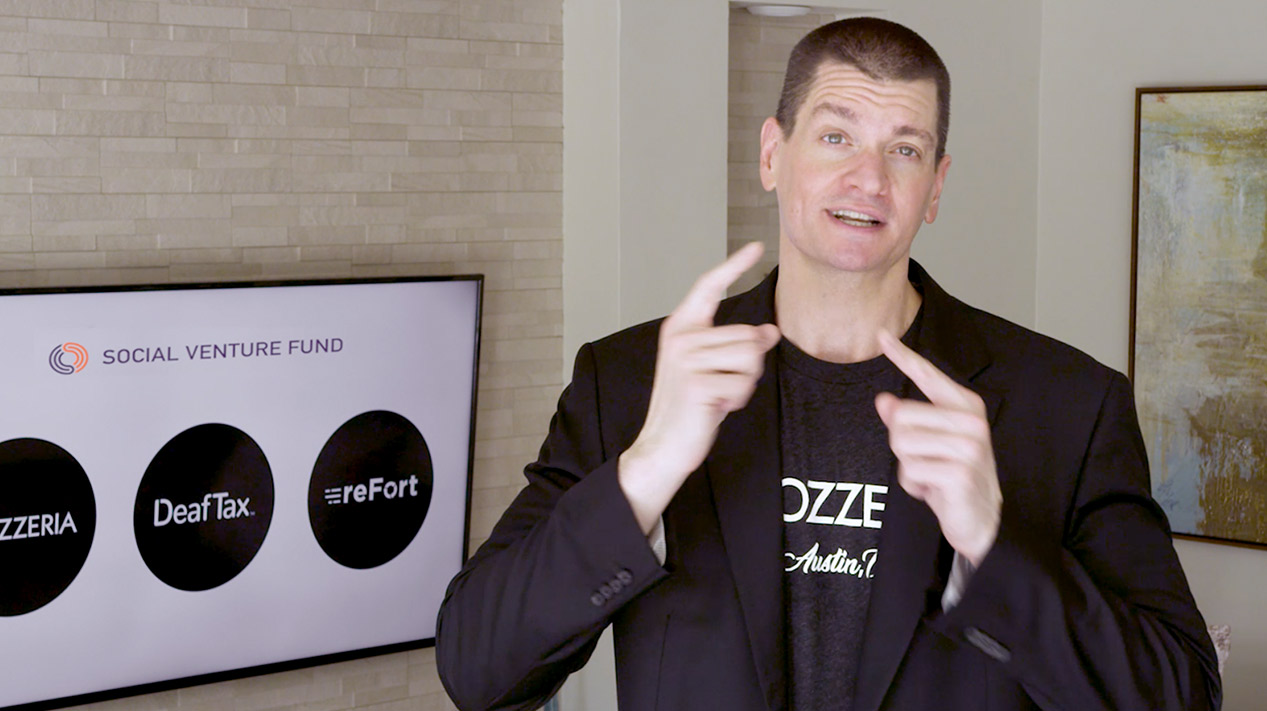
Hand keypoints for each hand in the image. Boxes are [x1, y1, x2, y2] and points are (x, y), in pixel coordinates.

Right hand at [619, 243, 780, 532]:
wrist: (662, 445)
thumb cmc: (691, 407)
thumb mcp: (716, 369)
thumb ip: (738, 346)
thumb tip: (771, 331)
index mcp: (681, 327)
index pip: (709, 287)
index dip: (733, 266)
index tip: (756, 247)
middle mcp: (681, 337)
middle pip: (747, 334)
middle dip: (749, 364)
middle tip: (724, 385)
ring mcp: (686, 360)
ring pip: (750, 357)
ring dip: (745, 382)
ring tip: (720, 394)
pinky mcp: (697, 384)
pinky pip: (743, 383)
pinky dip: (738, 399)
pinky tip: (716, 407)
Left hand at [875, 329, 1000, 566]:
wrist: (980, 517)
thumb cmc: (952, 475)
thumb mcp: (928, 443)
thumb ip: (907, 420)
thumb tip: (883, 400)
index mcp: (964, 405)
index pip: (927, 374)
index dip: (902, 355)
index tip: (881, 333)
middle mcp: (970, 421)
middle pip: (901, 417)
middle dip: (901, 445)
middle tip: (925, 461)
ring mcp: (969, 447)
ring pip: (902, 444)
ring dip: (908, 467)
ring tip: (931, 475)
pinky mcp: (960, 472)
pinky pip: (910, 471)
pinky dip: (913, 485)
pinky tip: (934, 490)